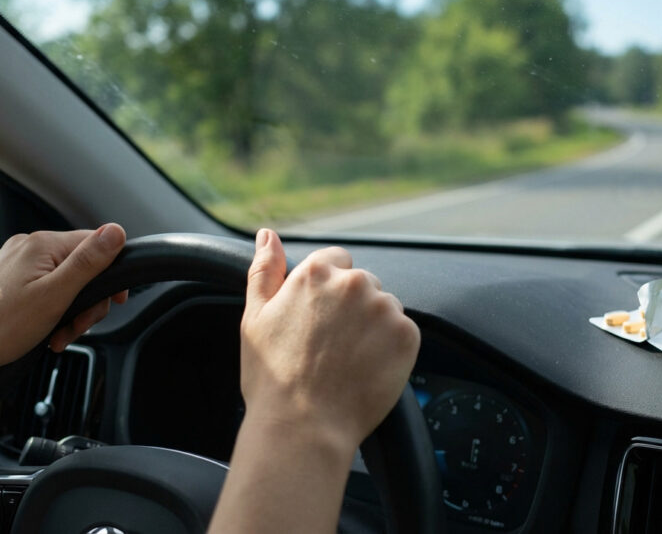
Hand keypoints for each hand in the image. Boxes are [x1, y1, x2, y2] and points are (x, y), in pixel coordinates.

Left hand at [0, 223, 127, 374]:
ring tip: (56, 336)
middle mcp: (26, 248)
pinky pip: (42, 291)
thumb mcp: (56, 295)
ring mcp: (13, 265)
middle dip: (86, 301)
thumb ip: (89, 262)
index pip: (96, 244)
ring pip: (62, 283)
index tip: (115, 302)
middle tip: (76, 328)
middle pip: (80, 267)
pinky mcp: (6, 283)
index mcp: (42, 245)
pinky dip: (50, 313)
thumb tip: (117, 230)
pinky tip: (43, 332)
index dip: (111, 275)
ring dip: (68, 312)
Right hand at [239, 228, 420, 449]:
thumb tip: (267, 235)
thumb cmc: (273, 378)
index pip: (336, 260)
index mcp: (316, 272)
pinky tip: (367, 369)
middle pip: (362, 284)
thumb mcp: (254, 317)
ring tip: (348, 361)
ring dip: (373, 327)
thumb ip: (264, 269)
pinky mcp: (407, 335)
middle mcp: (353, 283)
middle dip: (352, 308)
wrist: (303, 427)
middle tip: (331, 347)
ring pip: (384, 308)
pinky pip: (403, 332)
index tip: (319, 320)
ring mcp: (384, 308)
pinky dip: (391, 349)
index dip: (326, 291)